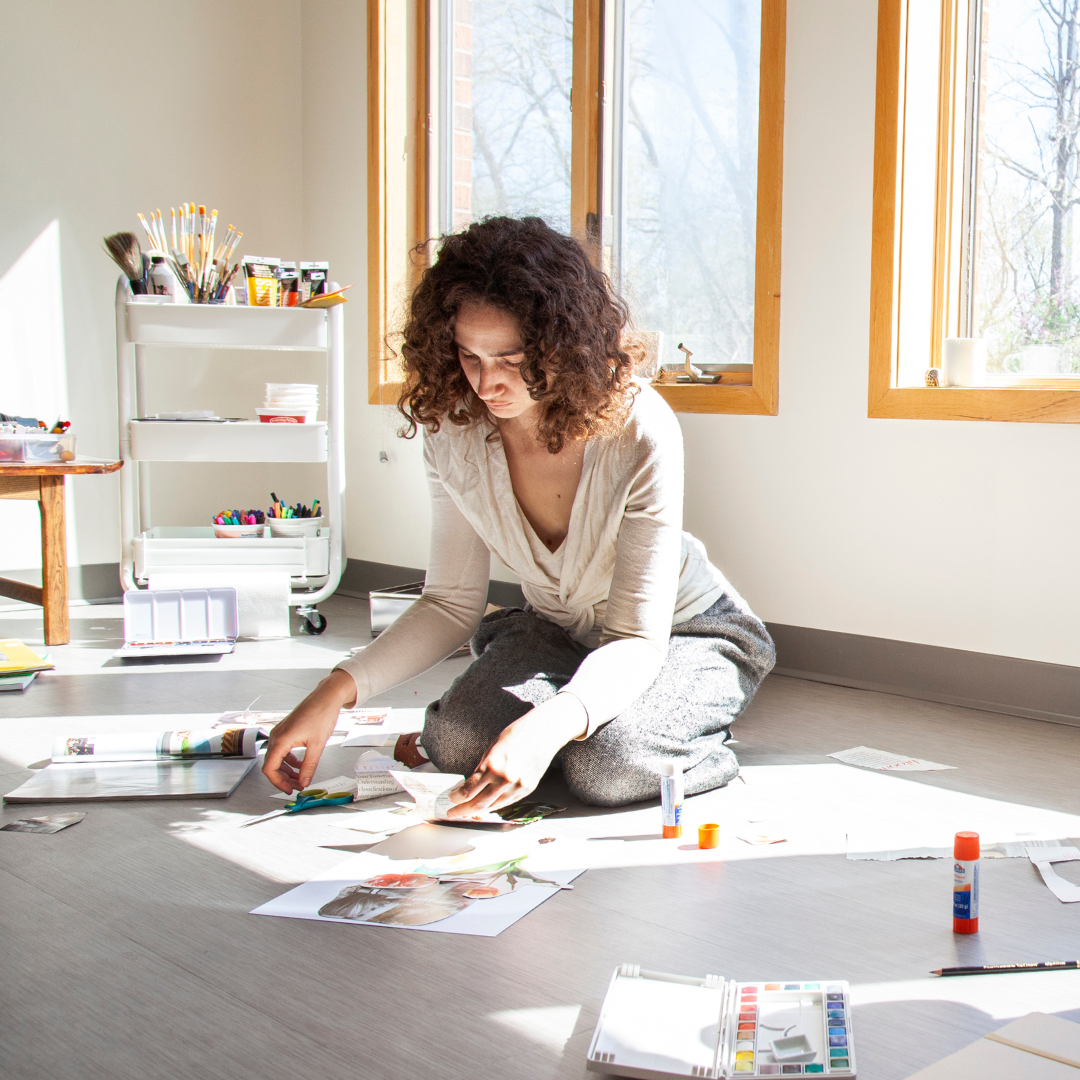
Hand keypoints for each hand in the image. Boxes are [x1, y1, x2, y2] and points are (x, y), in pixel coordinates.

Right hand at [261, 669, 357, 792]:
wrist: (326, 697)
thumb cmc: (321, 714)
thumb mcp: (317, 745)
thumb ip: (309, 766)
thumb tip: (304, 782)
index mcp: (281, 740)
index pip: (269, 768)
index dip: (278, 783)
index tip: (289, 790)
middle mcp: (277, 736)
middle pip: (271, 765)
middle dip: (283, 778)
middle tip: (296, 786)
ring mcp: (280, 732)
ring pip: (277, 758)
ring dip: (287, 770)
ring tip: (300, 778)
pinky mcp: (286, 731)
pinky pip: (283, 750)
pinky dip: (290, 761)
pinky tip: (300, 765)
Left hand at [445, 694, 586, 817]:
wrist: (542, 733)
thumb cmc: (516, 735)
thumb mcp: (491, 749)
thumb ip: (481, 769)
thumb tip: (470, 786)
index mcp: (491, 765)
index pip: (468, 790)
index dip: (456, 798)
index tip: (451, 799)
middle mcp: (503, 779)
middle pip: (478, 804)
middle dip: (462, 810)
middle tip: (452, 813)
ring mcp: (516, 786)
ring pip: (492, 807)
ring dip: (478, 812)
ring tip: (468, 813)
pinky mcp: (526, 789)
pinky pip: (506, 803)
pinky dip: (494, 806)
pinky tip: (486, 807)